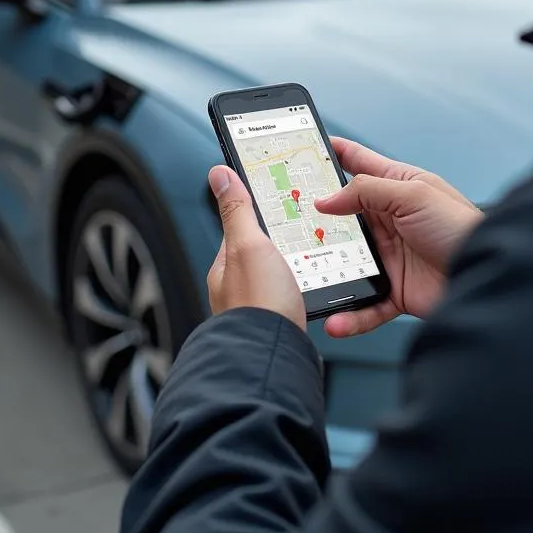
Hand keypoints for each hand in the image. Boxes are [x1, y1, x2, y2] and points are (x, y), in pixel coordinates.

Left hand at [206, 166, 306, 330]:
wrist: (273, 357)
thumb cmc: (259, 304)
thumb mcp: (248, 245)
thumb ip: (236, 211)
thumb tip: (219, 175)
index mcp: (225, 267)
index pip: (240, 228)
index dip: (258, 212)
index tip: (275, 201)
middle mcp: (236, 288)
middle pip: (261, 253)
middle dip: (281, 242)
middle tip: (303, 231)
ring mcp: (256, 307)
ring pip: (278, 276)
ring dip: (294, 267)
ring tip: (313, 259)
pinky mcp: (277, 323)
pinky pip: (290, 297)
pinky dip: (301, 289)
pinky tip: (313, 287)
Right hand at [314, 138, 483, 338]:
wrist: (488, 277)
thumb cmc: (462, 228)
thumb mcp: (413, 195)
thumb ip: (367, 192)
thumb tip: (326, 199)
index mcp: (397, 187)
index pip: (357, 163)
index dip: (331, 155)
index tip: (302, 149)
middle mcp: (390, 220)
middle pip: (342, 217)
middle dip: (314, 220)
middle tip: (285, 221)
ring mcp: (391, 255)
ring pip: (347, 262)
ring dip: (326, 271)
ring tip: (304, 277)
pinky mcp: (396, 290)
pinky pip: (365, 303)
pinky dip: (350, 314)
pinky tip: (336, 319)